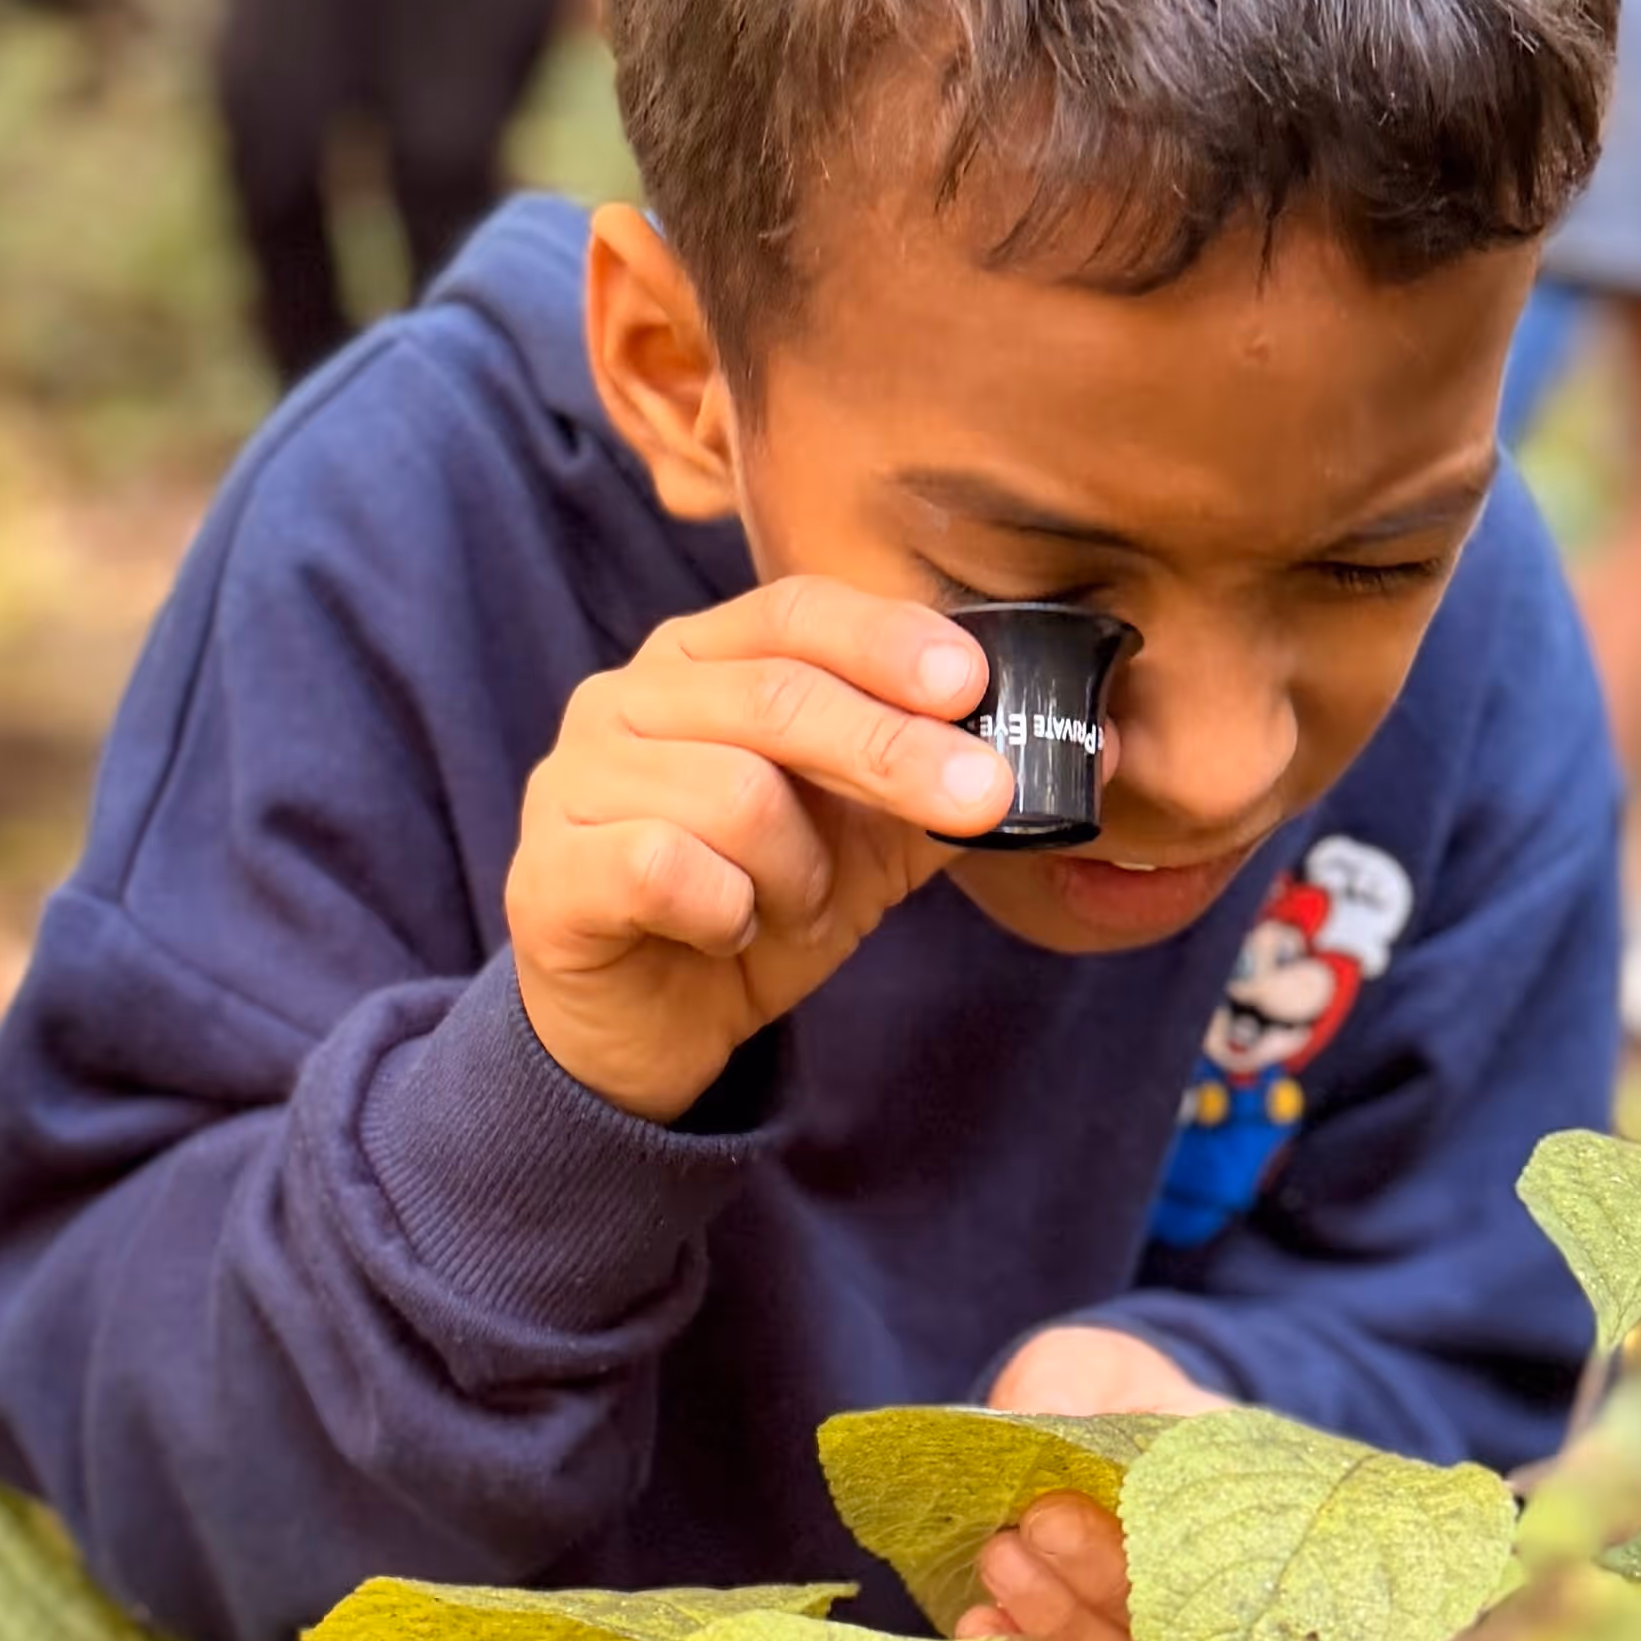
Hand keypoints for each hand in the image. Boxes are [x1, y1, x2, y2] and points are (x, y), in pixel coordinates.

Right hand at [503, 574, 1007, 1120]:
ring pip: (733, 794)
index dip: (887, 641)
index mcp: (700, 661)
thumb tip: (1092, 756)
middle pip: (775, 695)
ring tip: (791, 908)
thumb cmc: (751, 906)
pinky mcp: (548, 872)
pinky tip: (724, 935)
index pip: (795, 611)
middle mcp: (624, 698)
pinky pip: (664, 869)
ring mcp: (573, 781)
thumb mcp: (865, 839)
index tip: (972, 686)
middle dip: (892, 751)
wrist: (649, 1029)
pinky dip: (725, 913)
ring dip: (797, 873)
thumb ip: (946, 787)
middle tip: (980, 800)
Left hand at [955, 1327, 1218, 1640]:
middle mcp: (1216, 1595)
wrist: (1084, 1435)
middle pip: (1171, 1632)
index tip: (1051, 1512)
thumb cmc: (1103, 1396)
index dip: (1133, 1553)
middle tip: (1014, 1543)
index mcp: (1239, 1512)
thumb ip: (1071, 1389)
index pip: (1214, 1559)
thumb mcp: (1091, 1369)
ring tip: (990, 1587)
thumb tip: (1043, 1421)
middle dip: (1085, 1592)